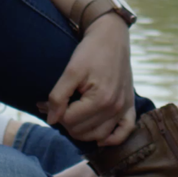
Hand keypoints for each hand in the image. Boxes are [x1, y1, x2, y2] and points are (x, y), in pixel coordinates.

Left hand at [44, 18, 134, 145]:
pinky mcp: (130, 106)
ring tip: (73, 115)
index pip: (69, 121)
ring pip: (99, 136)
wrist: (112, 37)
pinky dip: (112, 139)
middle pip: (82, 131)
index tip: (47, 102)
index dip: (55, 112)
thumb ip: (58, 97)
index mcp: (100, 100)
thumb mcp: (70, 71)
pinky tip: (100, 138)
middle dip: (66, 121)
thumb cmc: (90, 51)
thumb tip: (51, 120)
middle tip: (59, 106)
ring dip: (82, 130)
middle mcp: (115, 108)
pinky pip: (124, 132)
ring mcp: (124, 108)